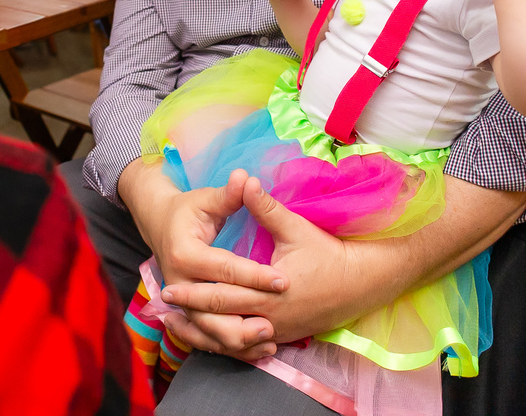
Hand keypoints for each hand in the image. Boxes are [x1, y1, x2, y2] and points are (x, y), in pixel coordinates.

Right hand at [122, 163, 286, 358]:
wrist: (158, 224)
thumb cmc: (188, 210)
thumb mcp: (206, 199)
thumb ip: (229, 194)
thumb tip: (246, 177)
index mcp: (185, 254)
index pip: (225, 269)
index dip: (255, 275)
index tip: (284, 280)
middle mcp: (179, 283)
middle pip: (215, 307)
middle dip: (249, 313)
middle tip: (280, 319)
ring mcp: (180, 302)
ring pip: (210, 331)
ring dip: (239, 339)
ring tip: (270, 340)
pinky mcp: (186, 313)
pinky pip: (208, 338)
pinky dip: (232, 347)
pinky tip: (258, 351)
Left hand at [160, 177, 366, 355]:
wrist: (361, 283)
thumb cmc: (328, 254)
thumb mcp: (295, 228)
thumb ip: (265, 208)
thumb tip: (245, 179)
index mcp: (269, 291)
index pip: (223, 294)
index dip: (194, 290)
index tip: (168, 284)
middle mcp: (270, 317)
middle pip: (221, 318)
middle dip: (190, 310)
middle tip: (164, 301)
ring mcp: (277, 331)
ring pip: (232, 338)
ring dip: (203, 332)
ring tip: (176, 325)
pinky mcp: (282, 336)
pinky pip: (247, 345)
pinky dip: (225, 341)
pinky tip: (209, 336)